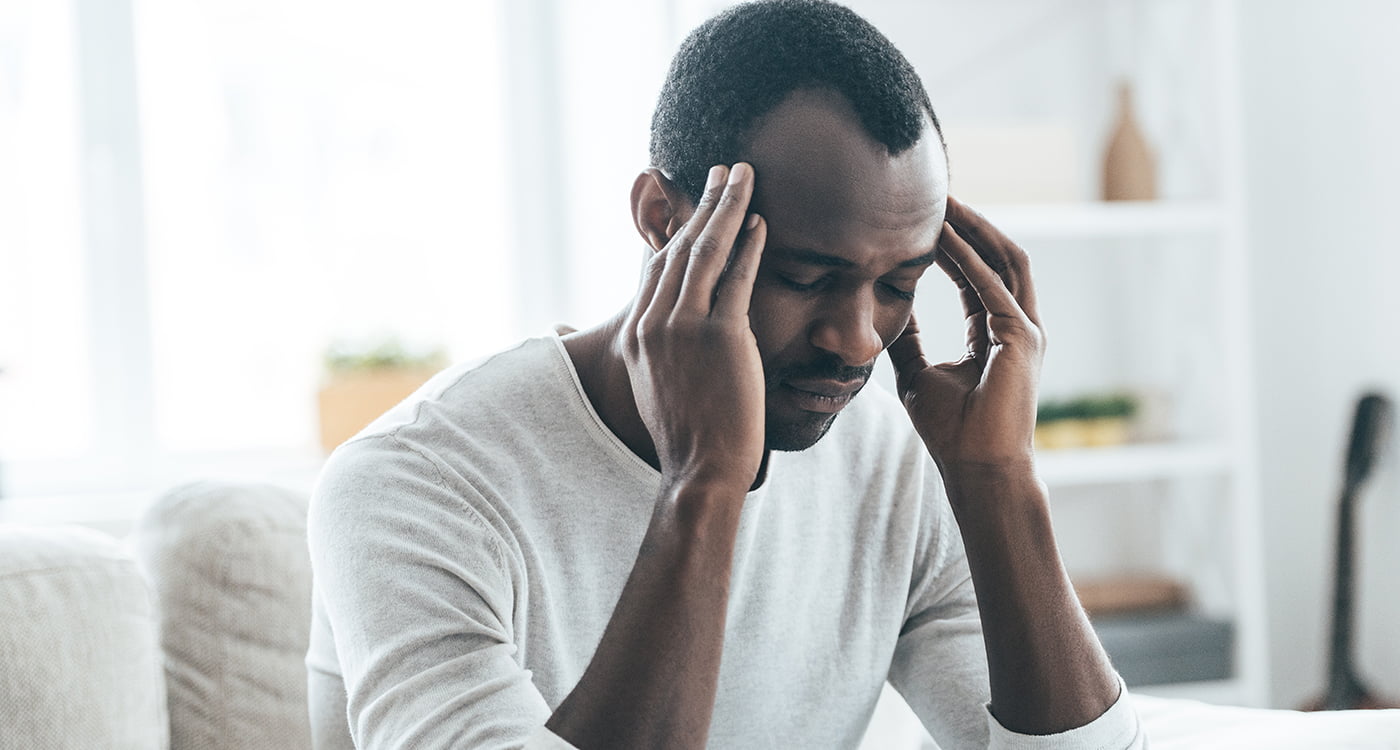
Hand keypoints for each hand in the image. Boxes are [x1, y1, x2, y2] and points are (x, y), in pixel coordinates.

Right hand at [623, 163, 767, 490]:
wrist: (702, 469)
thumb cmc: (689, 435)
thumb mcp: (657, 385)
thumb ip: (661, 349)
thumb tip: (673, 329)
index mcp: (637, 334)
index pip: (658, 267)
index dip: (679, 230)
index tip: (697, 204)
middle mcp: (653, 324)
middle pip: (680, 248)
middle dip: (704, 204)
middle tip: (723, 172)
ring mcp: (684, 328)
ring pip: (706, 252)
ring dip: (726, 208)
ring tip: (743, 177)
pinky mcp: (719, 336)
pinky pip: (736, 278)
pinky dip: (749, 245)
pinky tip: (760, 222)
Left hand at [887, 196, 1044, 475]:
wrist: (977, 469)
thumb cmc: (953, 432)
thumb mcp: (918, 373)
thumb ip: (907, 339)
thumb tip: (882, 311)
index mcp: (997, 331)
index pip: (978, 273)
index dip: (954, 243)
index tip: (925, 218)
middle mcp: (1018, 324)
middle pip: (998, 255)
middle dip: (970, 222)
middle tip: (937, 193)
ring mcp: (1025, 330)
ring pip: (1004, 259)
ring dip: (973, 228)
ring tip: (943, 202)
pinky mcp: (1021, 338)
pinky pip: (992, 285)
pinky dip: (967, 259)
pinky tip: (941, 237)